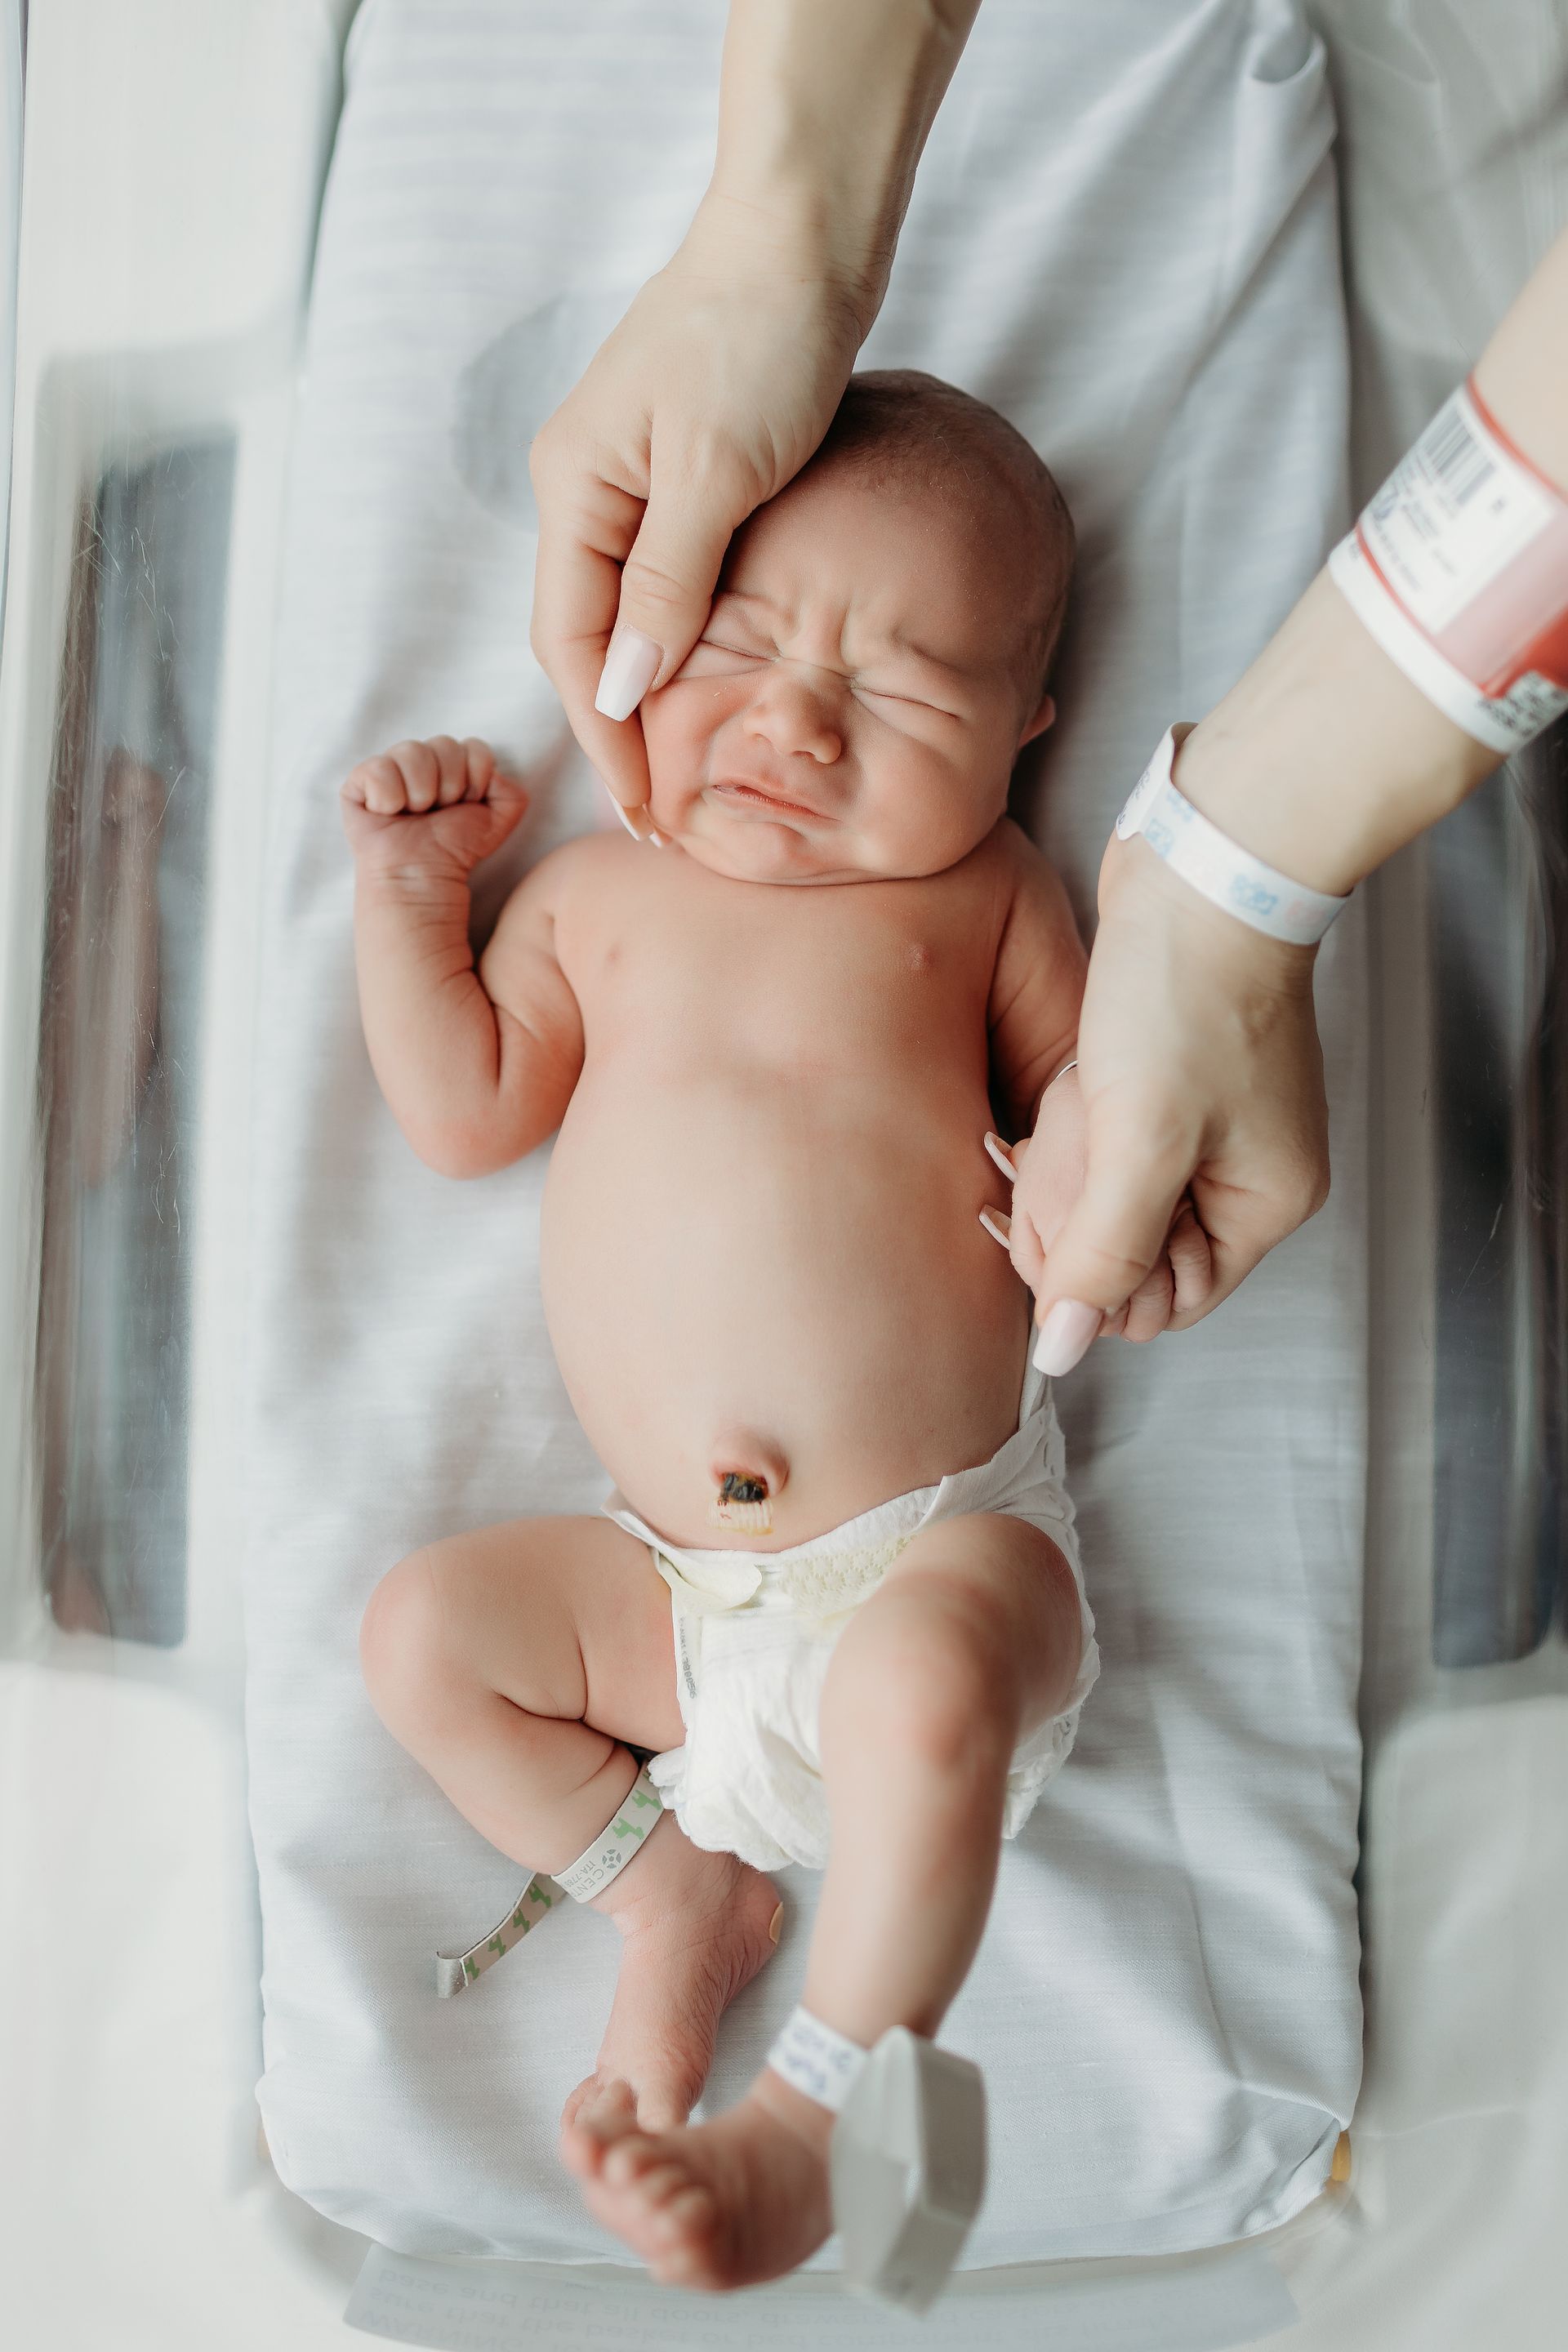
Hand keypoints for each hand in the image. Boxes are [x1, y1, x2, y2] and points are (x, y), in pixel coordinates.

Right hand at [340, 737, 528, 877]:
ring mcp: (388, 768)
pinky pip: (378, 768)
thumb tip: (494, 772)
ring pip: (412, 750)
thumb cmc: (455, 850)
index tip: (466, 805)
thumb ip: (511, 794)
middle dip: (449, 785)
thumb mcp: (497, 822)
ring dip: (421, 792)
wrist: (423, 876)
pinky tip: (388, 814)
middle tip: (437, 813)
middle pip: (445, 744)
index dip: (475, 777)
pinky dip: (388, 796)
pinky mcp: (358, 783)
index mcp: (451, 765)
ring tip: (414, 815)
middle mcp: (420, 761)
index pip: (473, 746)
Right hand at [528, 200, 869, 826]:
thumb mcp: (716, 473)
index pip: (571, 646)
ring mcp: (629, 474)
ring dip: (645, 691)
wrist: (803, 235)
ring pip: (621, 610)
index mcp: (574, 487)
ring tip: (679, 769)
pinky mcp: (680, 466)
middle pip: (585, 636)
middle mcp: (584, 485)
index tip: (643, 812)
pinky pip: (661, 575)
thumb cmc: (760, 338)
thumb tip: (625, 693)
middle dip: (615, 730)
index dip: (603, 738)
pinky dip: (676, 637)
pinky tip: (706, 680)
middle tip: (660, 816)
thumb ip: (667, 585)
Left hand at [1015, 833, 1328, 1372]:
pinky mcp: (1162, 1085)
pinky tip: (1079, 1078)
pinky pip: (1098, 1139)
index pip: (1162, 1302)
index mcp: (1261, 1205)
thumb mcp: (1140, 1142)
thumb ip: (1103, 1253)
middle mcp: (1241, 1177)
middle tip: (1072, 1142)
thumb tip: (1064, 1348)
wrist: (1200, 869)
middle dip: (1079, 1202)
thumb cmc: (1188, 995)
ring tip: (1082, 1096)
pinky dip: (1075, 1116)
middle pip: (1126, 1253)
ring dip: (1071, 1153)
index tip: (1062, 1218)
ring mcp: (1203, 1131)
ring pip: (1102, 1194)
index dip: (1097, 1276)